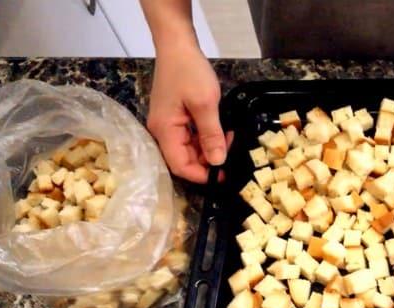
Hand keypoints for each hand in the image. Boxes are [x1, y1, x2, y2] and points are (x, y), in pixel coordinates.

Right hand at [146, 44, 229, 182]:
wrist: (177, 45)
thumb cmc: (189, 71)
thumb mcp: (205, 104)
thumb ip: (211, 135)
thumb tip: (218, 162)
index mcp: (164, 130)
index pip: (180, 166)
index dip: (202, 175)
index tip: (224, 175)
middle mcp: (161, 131)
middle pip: (184, 159)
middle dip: (209, 160)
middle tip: (232, 150)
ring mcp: (167, 124)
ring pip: (189, 149)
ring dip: (209, 148)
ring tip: (229, 138)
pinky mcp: (174, 117)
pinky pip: (189, 136)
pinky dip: (205, 137)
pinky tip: (221, 131)